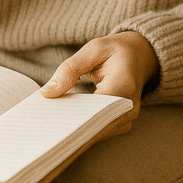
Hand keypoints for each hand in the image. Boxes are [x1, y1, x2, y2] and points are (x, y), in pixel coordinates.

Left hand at [40, 32, 159, 140]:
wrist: (140, 55)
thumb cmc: (115, 50)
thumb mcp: (93, 49)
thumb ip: (69, 69)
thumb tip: (46, 93)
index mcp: (124, 84)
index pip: (96, 111)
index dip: (72, 119)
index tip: (49, 122)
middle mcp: (129, 107)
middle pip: (95, 127)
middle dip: (69, 128)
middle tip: (41, 128)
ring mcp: (127, 118)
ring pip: (97, 134)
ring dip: (74, 131)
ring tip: (48, 126)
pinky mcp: (121, 123)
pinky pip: (100, 132)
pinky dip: (82, 129)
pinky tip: (63, 124)